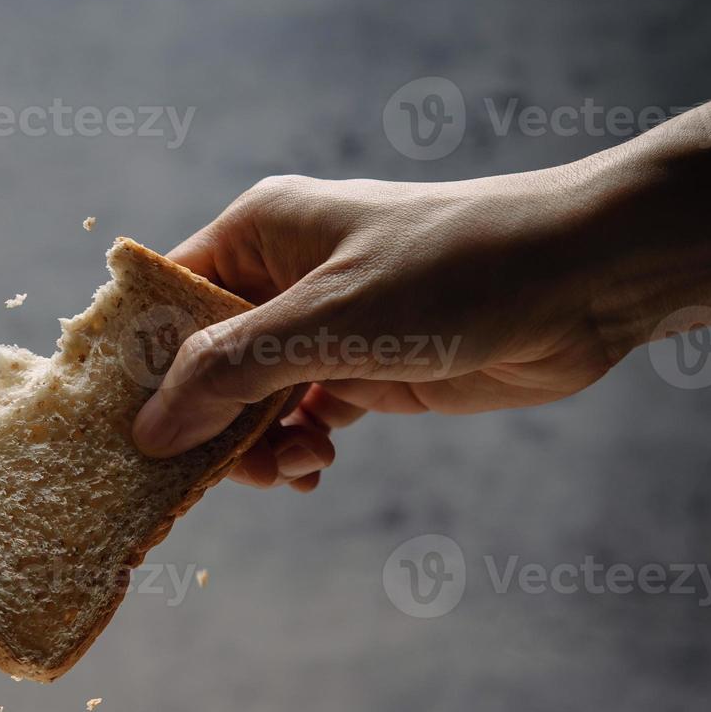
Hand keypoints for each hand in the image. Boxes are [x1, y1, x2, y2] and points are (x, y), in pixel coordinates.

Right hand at [136, 72, 710, 458]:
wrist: (585, 277)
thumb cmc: (451, 271)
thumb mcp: (327, 321)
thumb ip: (230, 372)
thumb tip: (148, 430)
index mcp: (256, 235)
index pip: (166, 301)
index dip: (139, 367)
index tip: (125, 436)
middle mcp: (280, 278)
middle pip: (202, 363)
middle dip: (204, 422)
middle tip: (215, 475)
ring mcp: (323, 327)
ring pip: (249, 400)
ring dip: (254, 444)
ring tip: (297, 464)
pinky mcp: (365, 369)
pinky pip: (299, 418)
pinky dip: (297, 448)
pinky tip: (316, 464)